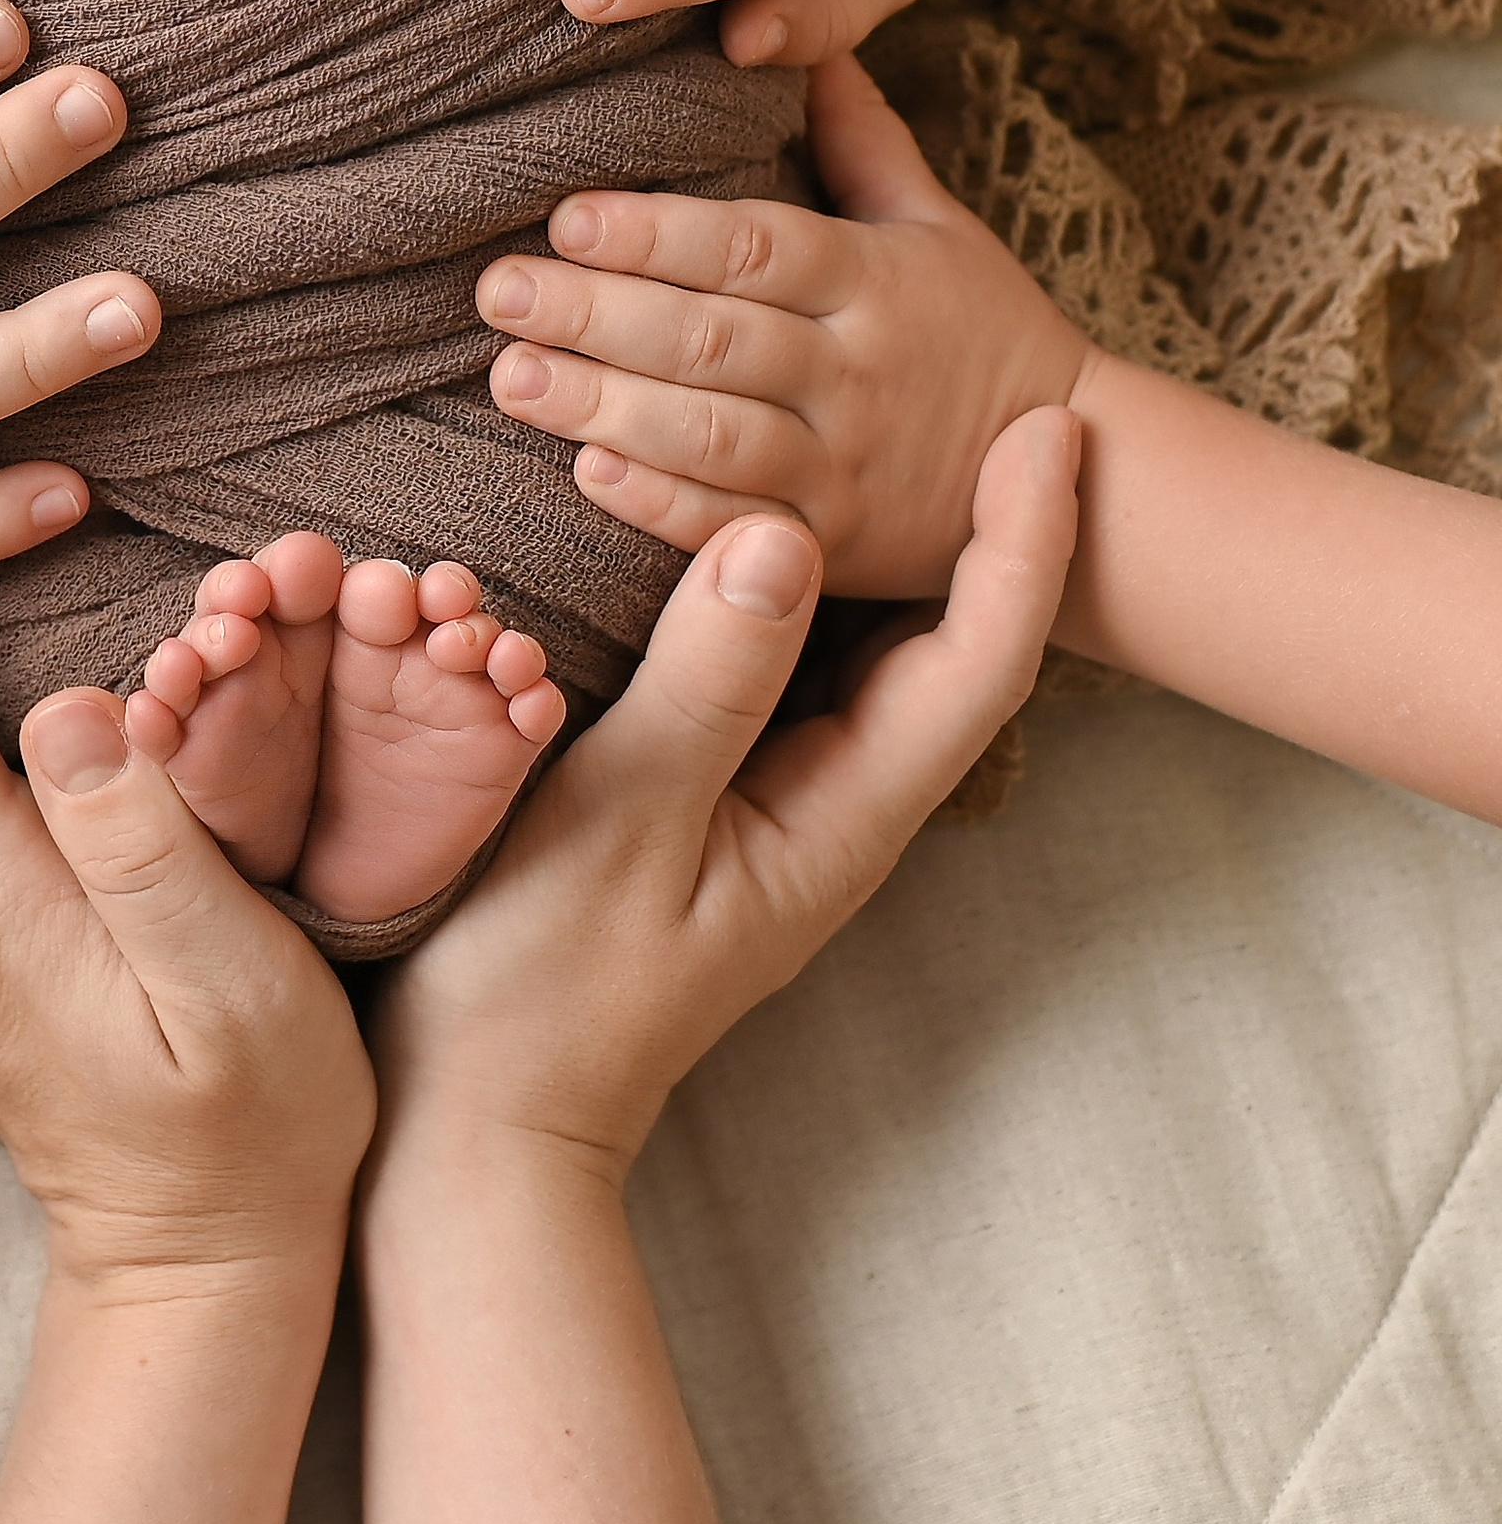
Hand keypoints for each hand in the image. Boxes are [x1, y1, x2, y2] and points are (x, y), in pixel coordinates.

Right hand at [370, 409, 1074, 1177]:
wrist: (480, 1125)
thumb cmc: (541, 990)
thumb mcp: (618, 823)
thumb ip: (704, 683)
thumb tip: (782, 535)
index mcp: (841, 818)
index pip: (978, 661)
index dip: (1024, 540)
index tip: (1044, 428)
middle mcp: (832, 806)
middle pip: (949, 647)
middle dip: (984, 523)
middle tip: (996, 398)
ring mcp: (775, 804)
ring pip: (868, 651)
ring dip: (892, 544)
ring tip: (902, 434)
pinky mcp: (711, 792)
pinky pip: (786, 663)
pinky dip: (795, 579)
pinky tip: (765, 517)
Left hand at [479, 54, 1089, 587]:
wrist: (1078, 470)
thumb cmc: (981, 327)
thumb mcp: (938, 221)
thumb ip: (862, 136)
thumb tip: (804, 36)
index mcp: (871, 278)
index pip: (752, 247)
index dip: (655, 234)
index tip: (565, 218)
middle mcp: (855, 370)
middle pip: (713, 338)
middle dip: (596, 313)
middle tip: (496, 290)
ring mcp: (846, 466)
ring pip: (713, 437)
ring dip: (604, 408)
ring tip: (511, 377)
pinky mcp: (836, 550)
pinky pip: (738, 532)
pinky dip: (663, 508)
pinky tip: (587, 475)